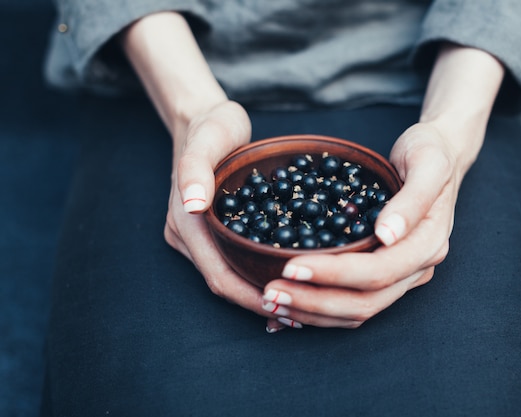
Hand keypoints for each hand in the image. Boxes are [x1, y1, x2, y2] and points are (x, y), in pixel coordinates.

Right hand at [163, 100, 283, 329]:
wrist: (203, 120)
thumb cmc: (211, 127)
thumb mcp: (207, 138)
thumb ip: (195, 169)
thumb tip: (192, 204)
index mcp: (185, 223)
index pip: (218, 273)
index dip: (249, 296)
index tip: (283, 308)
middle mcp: (188, 236)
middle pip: (224, 281)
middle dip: (260, 302)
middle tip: (300, 317)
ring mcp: (197, 235)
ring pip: (229, 274)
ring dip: (260, 293)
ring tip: (298, 306)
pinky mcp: (211, 230)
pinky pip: (233, 260)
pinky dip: (257, 274)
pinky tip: (285, 279)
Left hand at [260, 122, 463, 328]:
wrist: (440, 157)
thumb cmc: (430, 153)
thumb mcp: (427, 164)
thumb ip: (411, 200)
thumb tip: (387, 235)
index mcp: (428, 244)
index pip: (379, 271)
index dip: (334, 274)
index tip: (291, 266)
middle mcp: (418, 269)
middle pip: (366, 302)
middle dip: (315, 301)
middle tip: (271, 293)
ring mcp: (403, 277)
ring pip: (358, 311)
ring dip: (313, 313)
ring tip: (272, 304)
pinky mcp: (386, 277)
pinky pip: (353, 303)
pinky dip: (320, 312)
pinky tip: (287, 314)